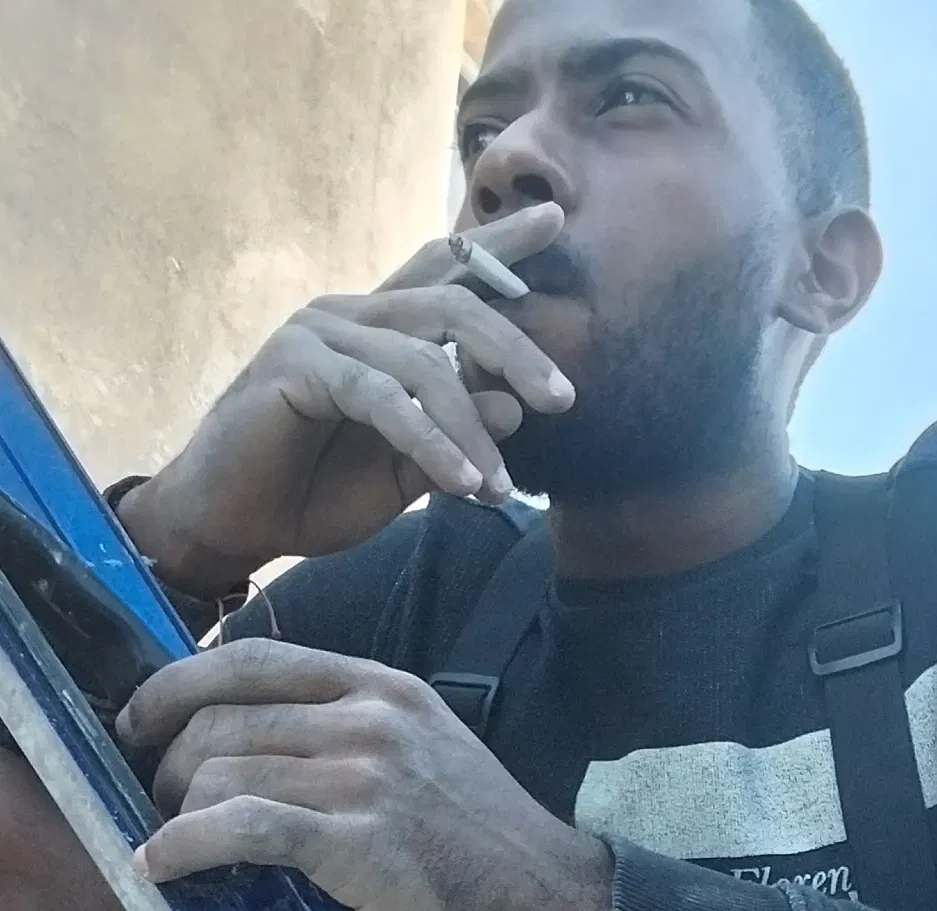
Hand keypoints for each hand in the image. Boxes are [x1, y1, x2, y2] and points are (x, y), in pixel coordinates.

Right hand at [118, 205, 574, 597]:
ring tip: (500, 485)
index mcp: (376, 328)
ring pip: (423, 362)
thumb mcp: (402, 468)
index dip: (497, 245)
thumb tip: (514, 406)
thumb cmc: (311, 493)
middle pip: (451, 304)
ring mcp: (318, 334)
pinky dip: (430, 442)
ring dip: (471, 428)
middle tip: (562, 398)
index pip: (444, 270)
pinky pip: (383, 399)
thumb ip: (453, 434)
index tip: (554, 218)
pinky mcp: (296, 368)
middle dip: (514, 348)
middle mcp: (349, 314)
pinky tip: (461, 481)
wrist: (232, 524)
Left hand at [118, 639, 612, 910]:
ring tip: (167, 843)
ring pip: (221, 769)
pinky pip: (240, 827)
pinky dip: (183, 846)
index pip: (252, 658)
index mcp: (384, 688)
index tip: (137, 723)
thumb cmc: (485, 851)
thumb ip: (350, 738)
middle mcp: (372, 717)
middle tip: (152, 802)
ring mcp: (367, 776)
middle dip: (164, 761)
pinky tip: (160, 867)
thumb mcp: (425, 759)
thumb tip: (252, 750)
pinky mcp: (359, 842)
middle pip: (221, 715)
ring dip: (173, 812)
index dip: (175, 686)